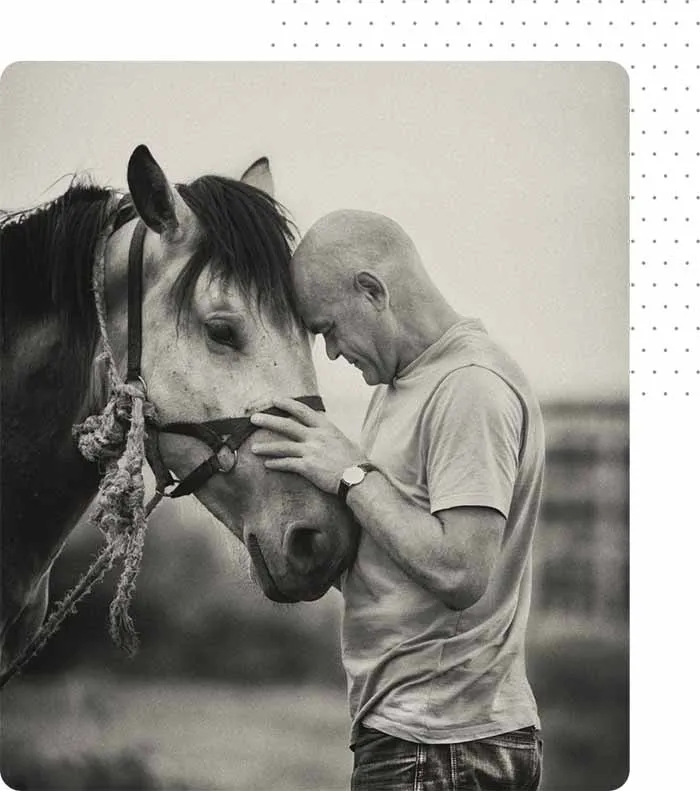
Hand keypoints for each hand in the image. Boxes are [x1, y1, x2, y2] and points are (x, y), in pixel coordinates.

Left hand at [249, 398, 367, 494]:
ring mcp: (311, 451)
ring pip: (283, 446)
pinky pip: (287, 464)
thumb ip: (328, 435)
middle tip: (254, 418)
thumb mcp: (342, 440)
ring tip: (254, 448)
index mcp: (326, 427)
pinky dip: (276, 464)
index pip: (303, 411)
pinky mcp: (308, 467)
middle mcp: (316, 436)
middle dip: (269, 420)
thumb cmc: (354, 461)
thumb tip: (320, 433)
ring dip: (267, 447)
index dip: (287, 404)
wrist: (358, 477)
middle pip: (287, 425)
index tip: (274, 400)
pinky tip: (267, 465)